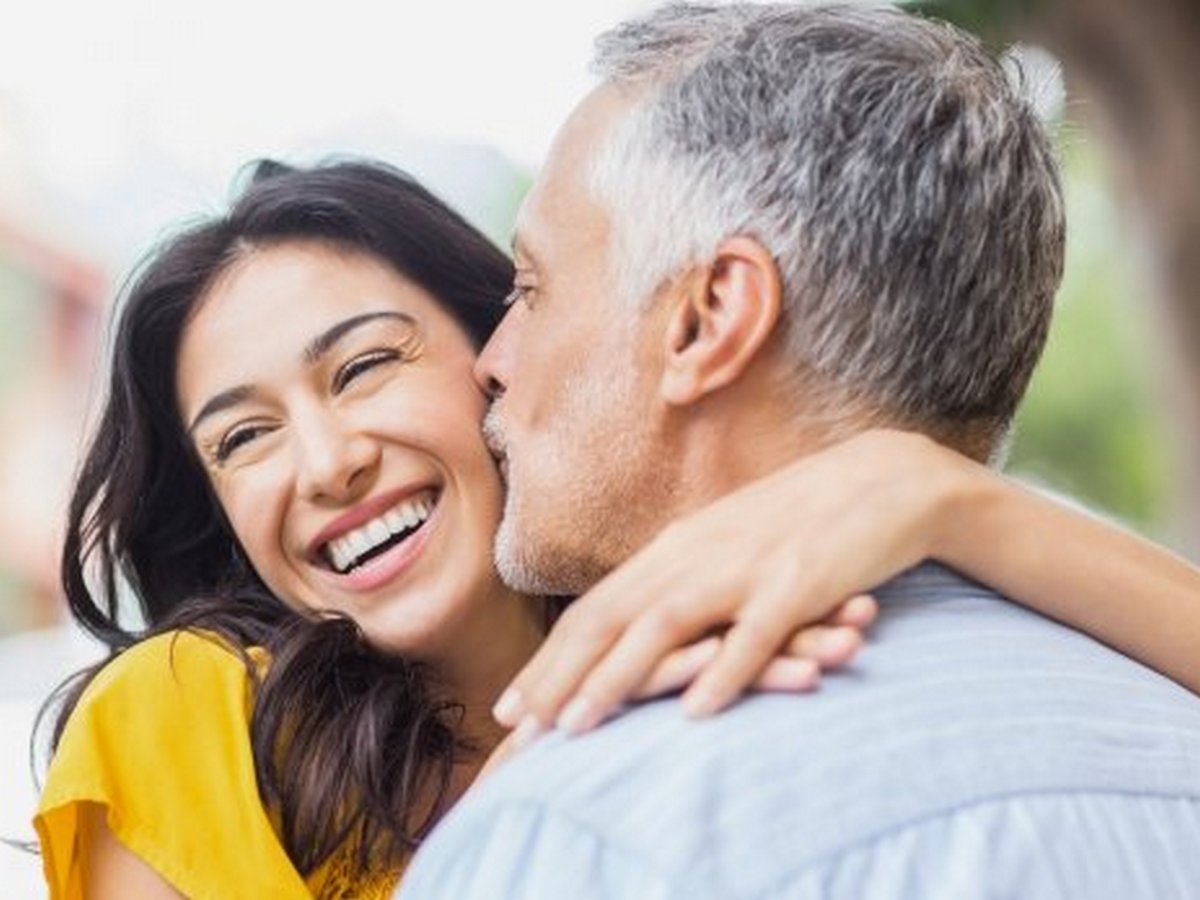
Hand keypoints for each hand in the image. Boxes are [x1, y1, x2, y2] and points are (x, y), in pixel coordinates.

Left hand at [493, 429, 978, 735]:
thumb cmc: (799, 521)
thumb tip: (635, 625)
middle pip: (611, 617)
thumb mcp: (726, 546)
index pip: (596, 609)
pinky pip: (755, 633)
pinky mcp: (799, 581)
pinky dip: (724, 672)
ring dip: (617, 678)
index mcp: (676, 548)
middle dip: (559, 676)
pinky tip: (696, 713)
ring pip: (665, 625)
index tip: (514, 709)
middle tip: (518, 729)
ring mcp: (745, 567)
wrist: (882, 481)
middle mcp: (696, 554)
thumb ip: (683, 581)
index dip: (550, 660)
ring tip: (577, 727)